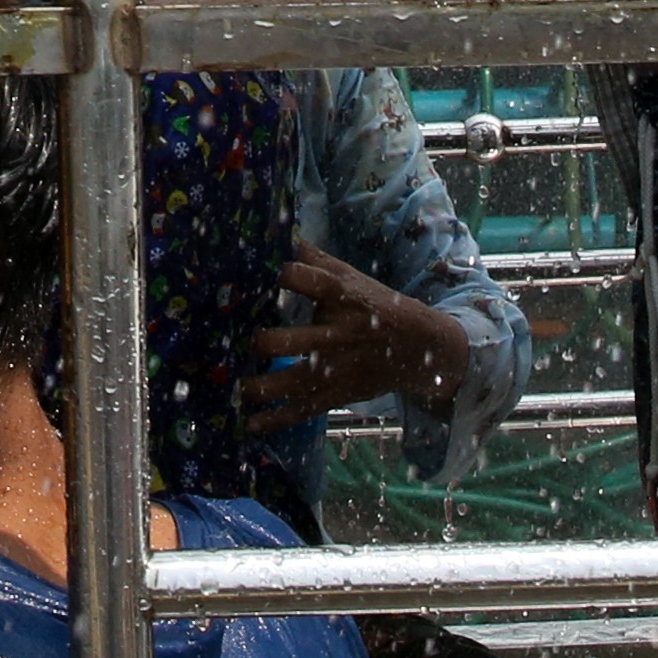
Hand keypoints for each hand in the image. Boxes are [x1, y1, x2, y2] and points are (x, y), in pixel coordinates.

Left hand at [243, 247, 469, 430]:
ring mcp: (338, 368)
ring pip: (298, 381)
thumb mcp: (351, 277)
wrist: (417, 347)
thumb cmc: (373, 304)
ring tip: (240, 389)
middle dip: (269, 343)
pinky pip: (304, 409)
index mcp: (342, 297)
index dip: (289, 276)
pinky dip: (277, 420)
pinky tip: (252, 425)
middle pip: (300, 340)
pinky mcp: (337, 394)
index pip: (313, 282)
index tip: (269, 274)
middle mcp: (338, 333)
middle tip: (250, 341)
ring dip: (265, 388)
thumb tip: (283, 233)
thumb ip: (316, 260)